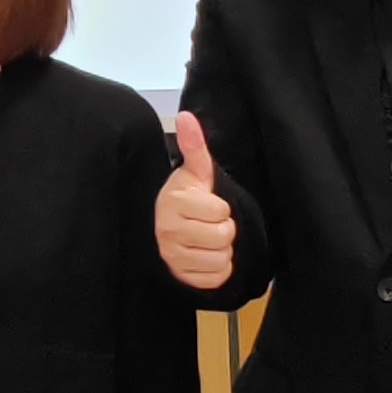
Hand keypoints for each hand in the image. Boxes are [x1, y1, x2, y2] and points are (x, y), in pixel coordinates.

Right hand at [156, 113, 237, 292]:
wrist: (169, 229)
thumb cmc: (187, 199)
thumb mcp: (194, 172)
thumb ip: (194, 146)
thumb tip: (186, 116)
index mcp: (173, 202)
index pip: (220, 211)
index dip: (221, 208)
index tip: (206, 204)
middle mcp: (168, 230)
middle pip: (223, 236)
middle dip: (223, 229)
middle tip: (209, 222)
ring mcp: (172, 256)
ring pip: (221, 258)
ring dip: (221, 249)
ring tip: (207, 238)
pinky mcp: (181, 277)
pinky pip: (216, 276)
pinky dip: (217, 269)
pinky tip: (205, 255)